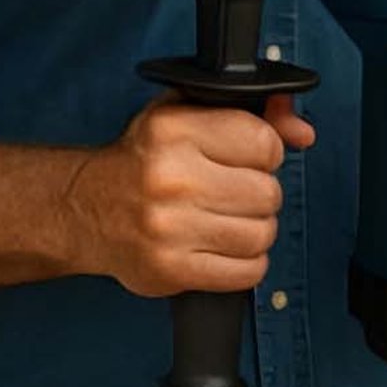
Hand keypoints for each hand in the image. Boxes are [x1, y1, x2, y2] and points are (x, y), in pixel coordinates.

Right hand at [65, 94, 314, 297]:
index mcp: (174, 131)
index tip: (246, 159)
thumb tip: (303, 132)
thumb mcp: (188, 115)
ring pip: (262, 234)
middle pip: (268, 193)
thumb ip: (254, 114)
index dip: (265, 153)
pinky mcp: (170, 269)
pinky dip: (246, 263)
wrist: (82, 209)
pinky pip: (247, 272)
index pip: (264, 144)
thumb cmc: (143, 159)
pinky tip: (223, 247)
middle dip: (260, 194)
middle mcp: (170, 178)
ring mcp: (169, 228)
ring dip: (254, 230)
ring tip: (227, 220)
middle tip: (233, 192)